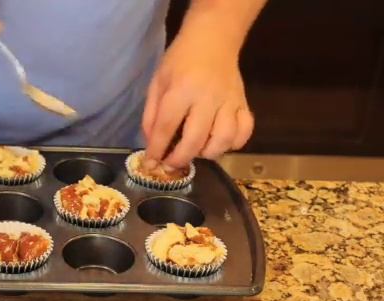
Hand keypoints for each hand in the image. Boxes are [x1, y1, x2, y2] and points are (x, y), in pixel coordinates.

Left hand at [141, 33, 253, 169]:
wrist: (213, 39)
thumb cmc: (180, 61)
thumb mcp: (158, 83)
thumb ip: (152, 115)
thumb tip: (152, 145)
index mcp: (181, 90)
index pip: (167, 127)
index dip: (157, 150)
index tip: (150, 164)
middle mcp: (207, 98)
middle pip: (195, 139)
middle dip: (180, 158)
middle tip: (170, 165)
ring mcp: (229, 102)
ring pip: (224, 140)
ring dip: (207, 153)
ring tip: (195, 151)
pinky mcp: (244, 103)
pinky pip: (244, 132)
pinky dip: (233, 144)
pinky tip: (220, 143)